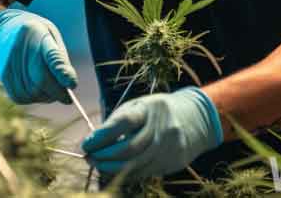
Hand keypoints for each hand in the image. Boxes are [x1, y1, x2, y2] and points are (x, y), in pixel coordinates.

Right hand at [0, 9, 76, 103]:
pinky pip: (22, 97)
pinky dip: (34, 97)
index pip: (52, 55)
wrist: (5, 29)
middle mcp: (22, 48)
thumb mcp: (52, 37)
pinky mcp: (4, 76)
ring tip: (50, 87)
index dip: (61, 71)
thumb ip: (60, 60)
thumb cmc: (37, 35)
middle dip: (58, 92)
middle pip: (42, 79)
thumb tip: (69, 86)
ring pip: (33, 93)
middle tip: (67, 97)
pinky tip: (37, 88)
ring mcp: (10, 62)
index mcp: (38, 33)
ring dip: (47, 96)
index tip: (73, 84)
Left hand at [81, 86, 223, 180]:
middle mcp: (162, 127)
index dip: (102, 135)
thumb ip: (118, 121)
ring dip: (111, 168)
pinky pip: (143, 173)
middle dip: (104, 155)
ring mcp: (169, 147)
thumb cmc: (157, 111)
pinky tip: (113, 170)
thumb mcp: (139, 106)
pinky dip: (124, 174)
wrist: (195, 118)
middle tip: (89, 156)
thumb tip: (93, 141)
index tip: (86, 143)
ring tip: (97, 164)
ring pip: (135, 165)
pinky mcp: (172, 163)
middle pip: (128, 148)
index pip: (124, 122)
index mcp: (151, 108)